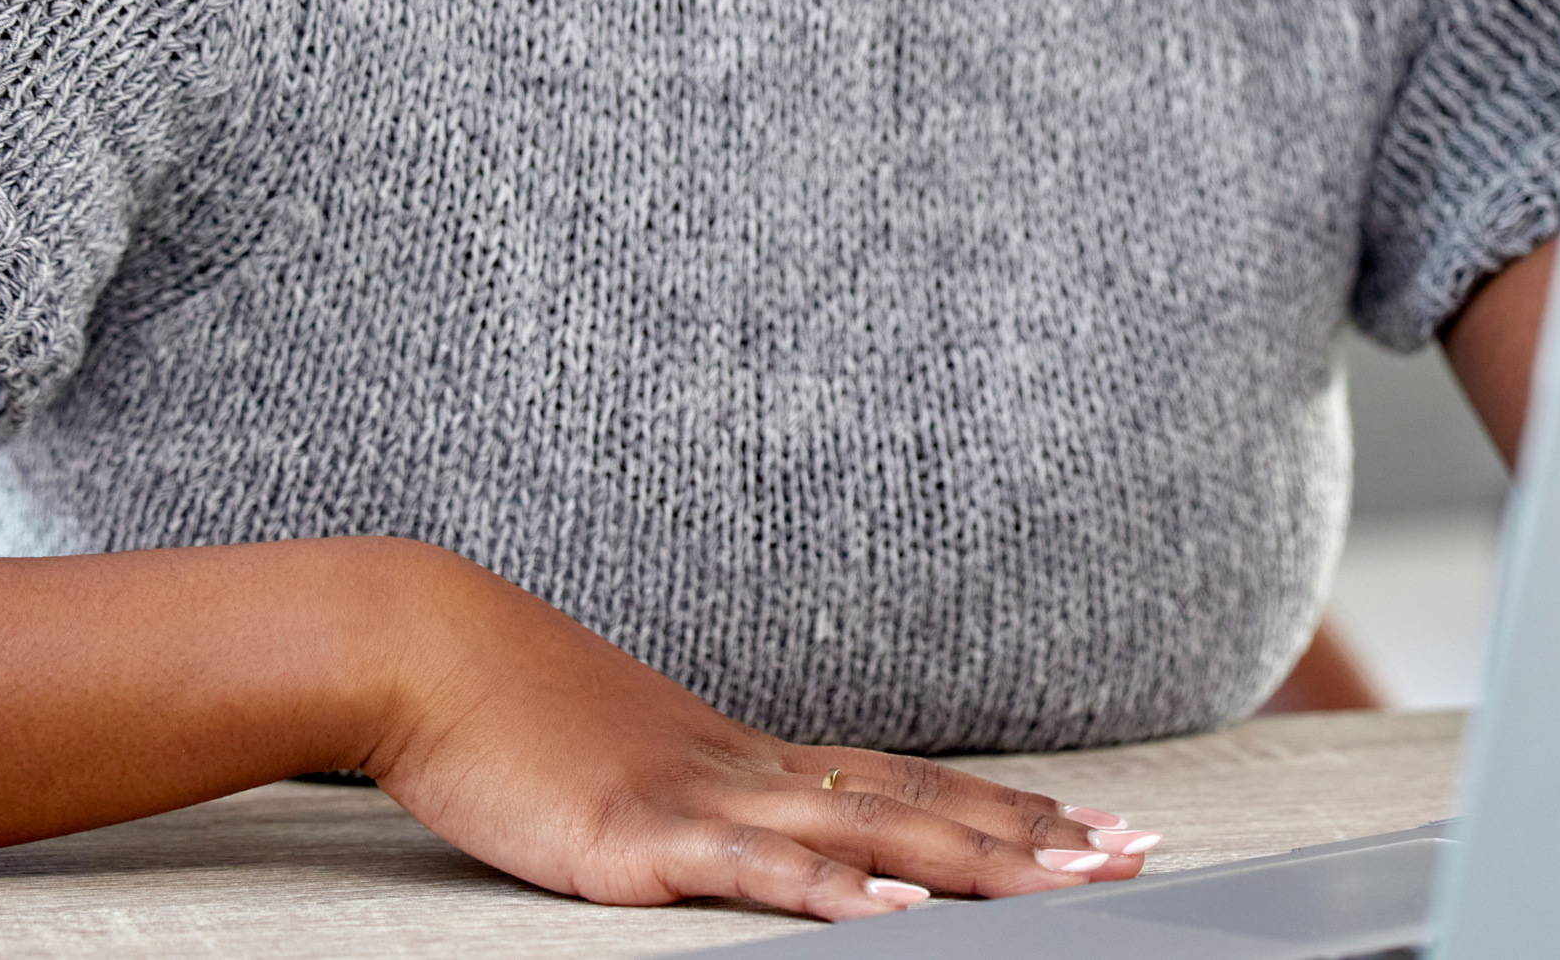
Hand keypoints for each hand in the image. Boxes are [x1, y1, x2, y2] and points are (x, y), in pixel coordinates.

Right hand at [360, 543, 1158, 920]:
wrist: (423, 647)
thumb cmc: (507, 712)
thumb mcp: (621, 760)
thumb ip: (690, 800)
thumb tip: (739, 831)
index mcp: (749, 757)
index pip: (910, 782)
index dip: (1007, 809)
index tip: (1094, 829)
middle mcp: (750, 768)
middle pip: (922, 803)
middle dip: (1035, 838)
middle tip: (1136, 855)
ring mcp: (702, 799)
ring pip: (870, 830)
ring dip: (978, 859)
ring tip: (1070, 881)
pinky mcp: (640, 837)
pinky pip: (753, 868)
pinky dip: (831, 890)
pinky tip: (894, 912)